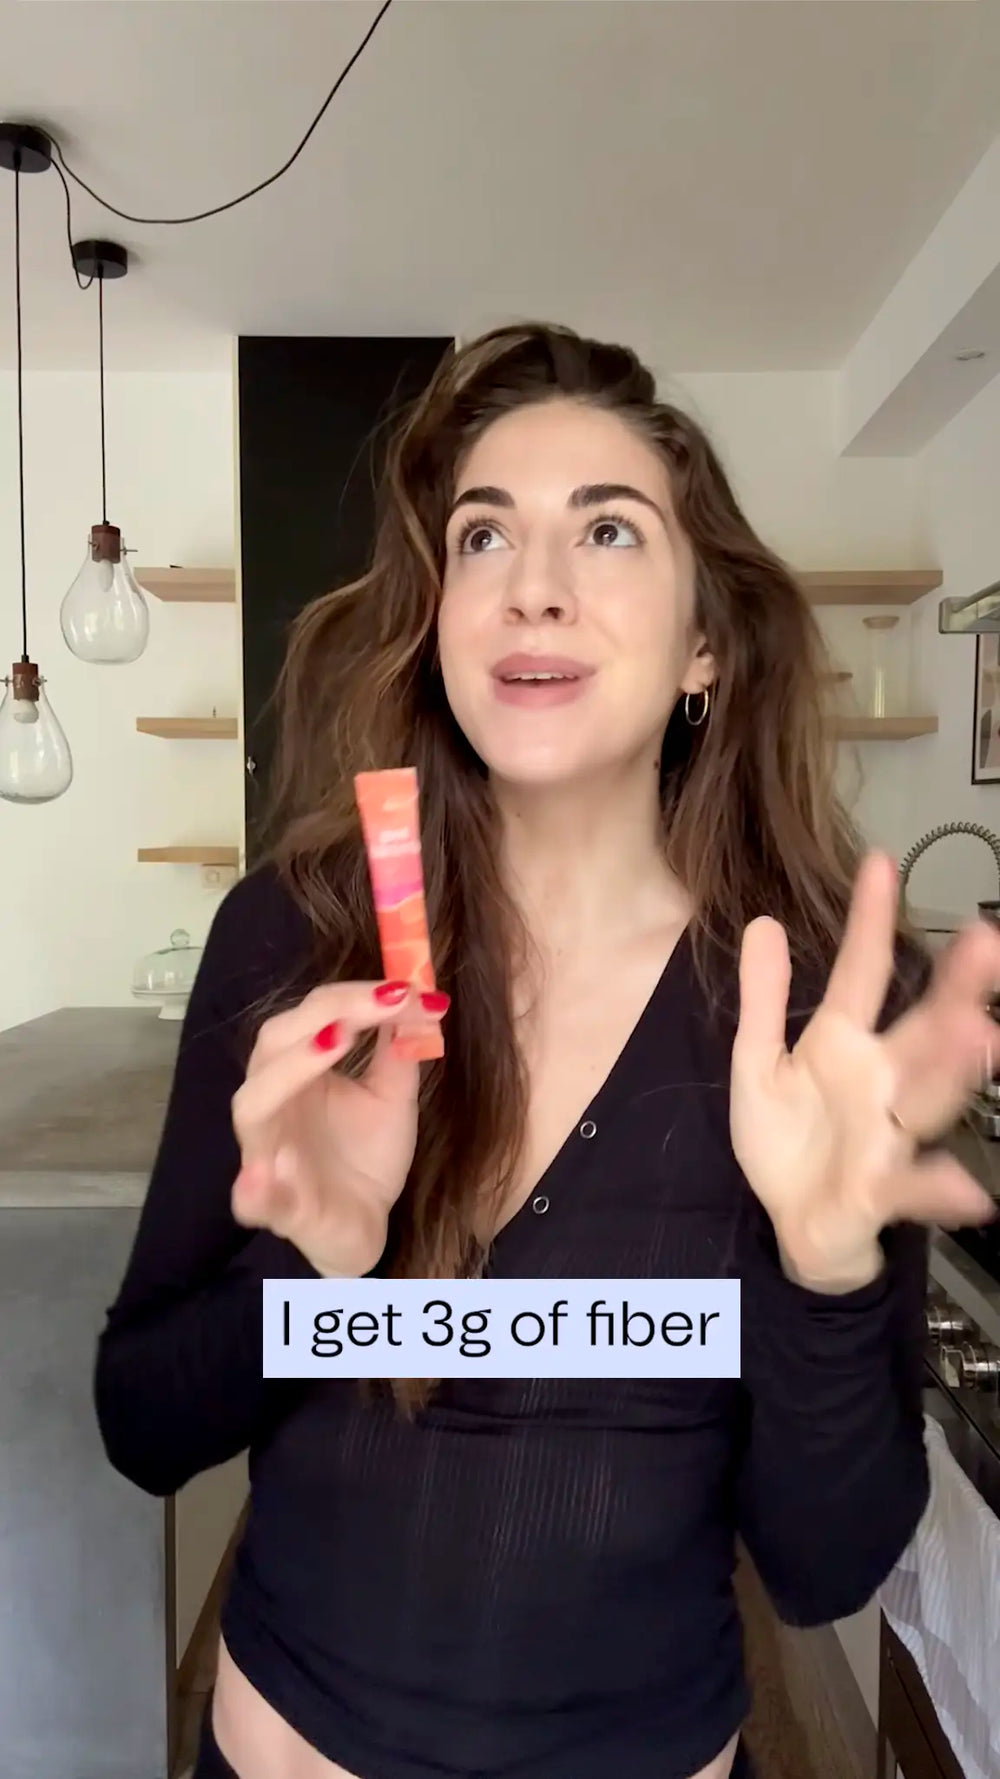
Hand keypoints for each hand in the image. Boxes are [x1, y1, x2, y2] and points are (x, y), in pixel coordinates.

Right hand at [230, 980, 448, 1276]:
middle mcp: (273, 1103)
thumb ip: (398, 1049)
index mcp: (296, 1071)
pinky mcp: (276, 1208)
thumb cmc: (366, 1156)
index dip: (352, 996)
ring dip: (291, 1070)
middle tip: (371, 1006)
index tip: (403, 987)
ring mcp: (267, 1154)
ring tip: (335, 1042)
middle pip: (273, 1045)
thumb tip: (418, 994)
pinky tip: (262, 1175)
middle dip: (322, 1017)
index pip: (311, 1016)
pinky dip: (257, 1187)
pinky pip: (255, 1197)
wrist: (362, 1225)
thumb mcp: (392, 1096)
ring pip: (255, 1106)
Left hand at [730, 852, 999, 1289]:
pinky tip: (971, 1190)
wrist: (795, 1224)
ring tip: (981, 1036)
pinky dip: (941, 1189)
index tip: (881, 863)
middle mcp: (879, 1081)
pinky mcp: (880, 1189)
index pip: (861, 972)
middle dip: (955, 988)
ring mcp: (886, 1134)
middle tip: (986, 941)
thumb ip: (764, 999)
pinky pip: (913, 1188)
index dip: (868, 920)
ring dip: (954, 1069)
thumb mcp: (758, 1063)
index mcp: (842, 1044)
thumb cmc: (787, 1140)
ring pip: (928, 1096)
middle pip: (921, 1028)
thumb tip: (763, 924)